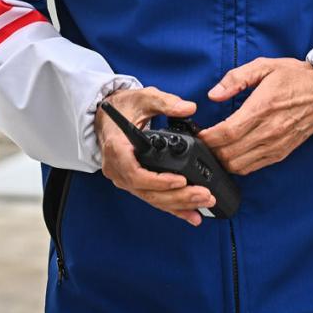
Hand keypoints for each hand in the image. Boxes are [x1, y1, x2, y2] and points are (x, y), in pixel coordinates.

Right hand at [96, 87, 213, 226]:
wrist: (108, 117)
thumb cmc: (124, 106)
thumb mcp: (143, 97)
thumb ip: (165, 102)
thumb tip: (188, 108)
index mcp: (116, 149)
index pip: (135, 173)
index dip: (159, 181)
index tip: (181, 180)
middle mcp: (118, 169)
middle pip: (147, 191)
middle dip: (177, 196)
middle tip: (203, 194)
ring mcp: (125, 179)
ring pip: (152, 198)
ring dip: (179, 204)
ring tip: (204, 202)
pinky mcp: (134, 184)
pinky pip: (153, 198)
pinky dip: (173, 208)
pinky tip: (192, 215)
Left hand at [201, 57, 312, 175]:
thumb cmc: (294, 77)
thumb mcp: (264, 66)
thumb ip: (236, 78)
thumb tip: (214, 94)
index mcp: (262, 107)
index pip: (227, 132)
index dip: (208, 137)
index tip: (198, 134)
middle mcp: (269, 130)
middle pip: (229, 153)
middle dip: (211, 150)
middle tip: (203, 142)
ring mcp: (275, 145)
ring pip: (239, 165)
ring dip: (222, 160)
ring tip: (215, 149)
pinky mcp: (281, 153)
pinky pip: (253, 167)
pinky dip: (237, 165)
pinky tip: (231, 154)